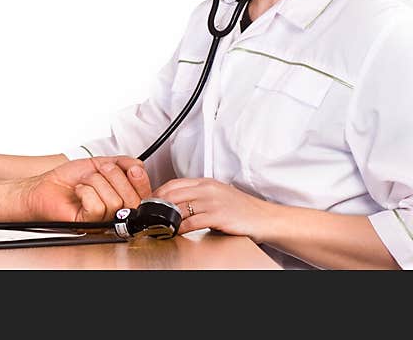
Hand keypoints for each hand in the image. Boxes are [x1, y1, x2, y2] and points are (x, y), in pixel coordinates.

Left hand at [24, 156, 151, 223]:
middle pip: (132, 199)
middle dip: (114, 176)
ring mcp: (102, 221)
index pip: (144, 195)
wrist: (45, 187)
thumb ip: (122, 163)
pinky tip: (78, 192)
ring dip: (95, 182)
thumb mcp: (99, 164)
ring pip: (114, 201)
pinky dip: (86, 192)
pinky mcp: (88, 224)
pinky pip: (98, 207)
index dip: (141, 180)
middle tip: (99, 171)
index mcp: (121, 198)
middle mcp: (114, 213)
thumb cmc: (69, 179)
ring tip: (84, 183)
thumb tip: (138, 164)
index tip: (132, 169)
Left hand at [153, 177, 275, 240]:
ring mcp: (213, 201)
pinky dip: (180, 227)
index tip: (150, 202)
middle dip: (157, 204)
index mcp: (206, 182)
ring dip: (166, 216)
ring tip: (158, 223)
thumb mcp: (218, 195)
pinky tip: (175, 231)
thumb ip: (199, 195)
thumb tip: (178, 202)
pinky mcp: (218, 216)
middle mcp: (208, 189)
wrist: (265, 219)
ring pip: (180, 206)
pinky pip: (192, 221)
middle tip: (149, 214)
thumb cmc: (244, 209)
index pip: (174, 183)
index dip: (158, 192)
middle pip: (173, 193)